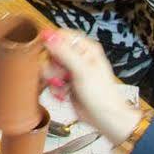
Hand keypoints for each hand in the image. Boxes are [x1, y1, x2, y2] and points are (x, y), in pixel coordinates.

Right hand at [40, 28, 142, 142]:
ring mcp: (71, 70)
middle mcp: (78, 57)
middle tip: (61, 75)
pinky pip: (51, 80)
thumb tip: (49, 35)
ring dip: (53, 79)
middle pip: (52, 52)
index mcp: (85, 48)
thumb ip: (64, 52)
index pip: (61, 35)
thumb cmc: (102, 95)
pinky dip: (55, 88)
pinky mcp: (66, 83)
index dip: (52, 44)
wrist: (104, 117)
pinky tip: (64, 94)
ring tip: (63, 86)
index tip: (50, 55)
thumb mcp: (82, 71)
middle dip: (53, 66)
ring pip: (50, 67)